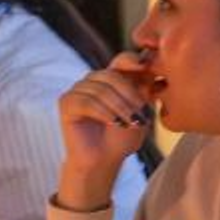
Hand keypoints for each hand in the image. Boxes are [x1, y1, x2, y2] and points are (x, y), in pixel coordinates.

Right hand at [54, 52, 156, 201]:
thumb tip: (153, 66)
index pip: (122, 60)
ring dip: (118, 107)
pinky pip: (86, 101)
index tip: (143, 66)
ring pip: (100, 89)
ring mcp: (78, 90)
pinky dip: (103, 112)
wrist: (104, 159)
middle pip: (112, 75)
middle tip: (139, 116)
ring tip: (129, 123)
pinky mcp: (66, 103)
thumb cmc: (123, 137)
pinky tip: (113, 122)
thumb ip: (143, 89)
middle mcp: (94, 80)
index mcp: (113, 79)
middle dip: (129, 95)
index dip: (132, 60)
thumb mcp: (140, 110)